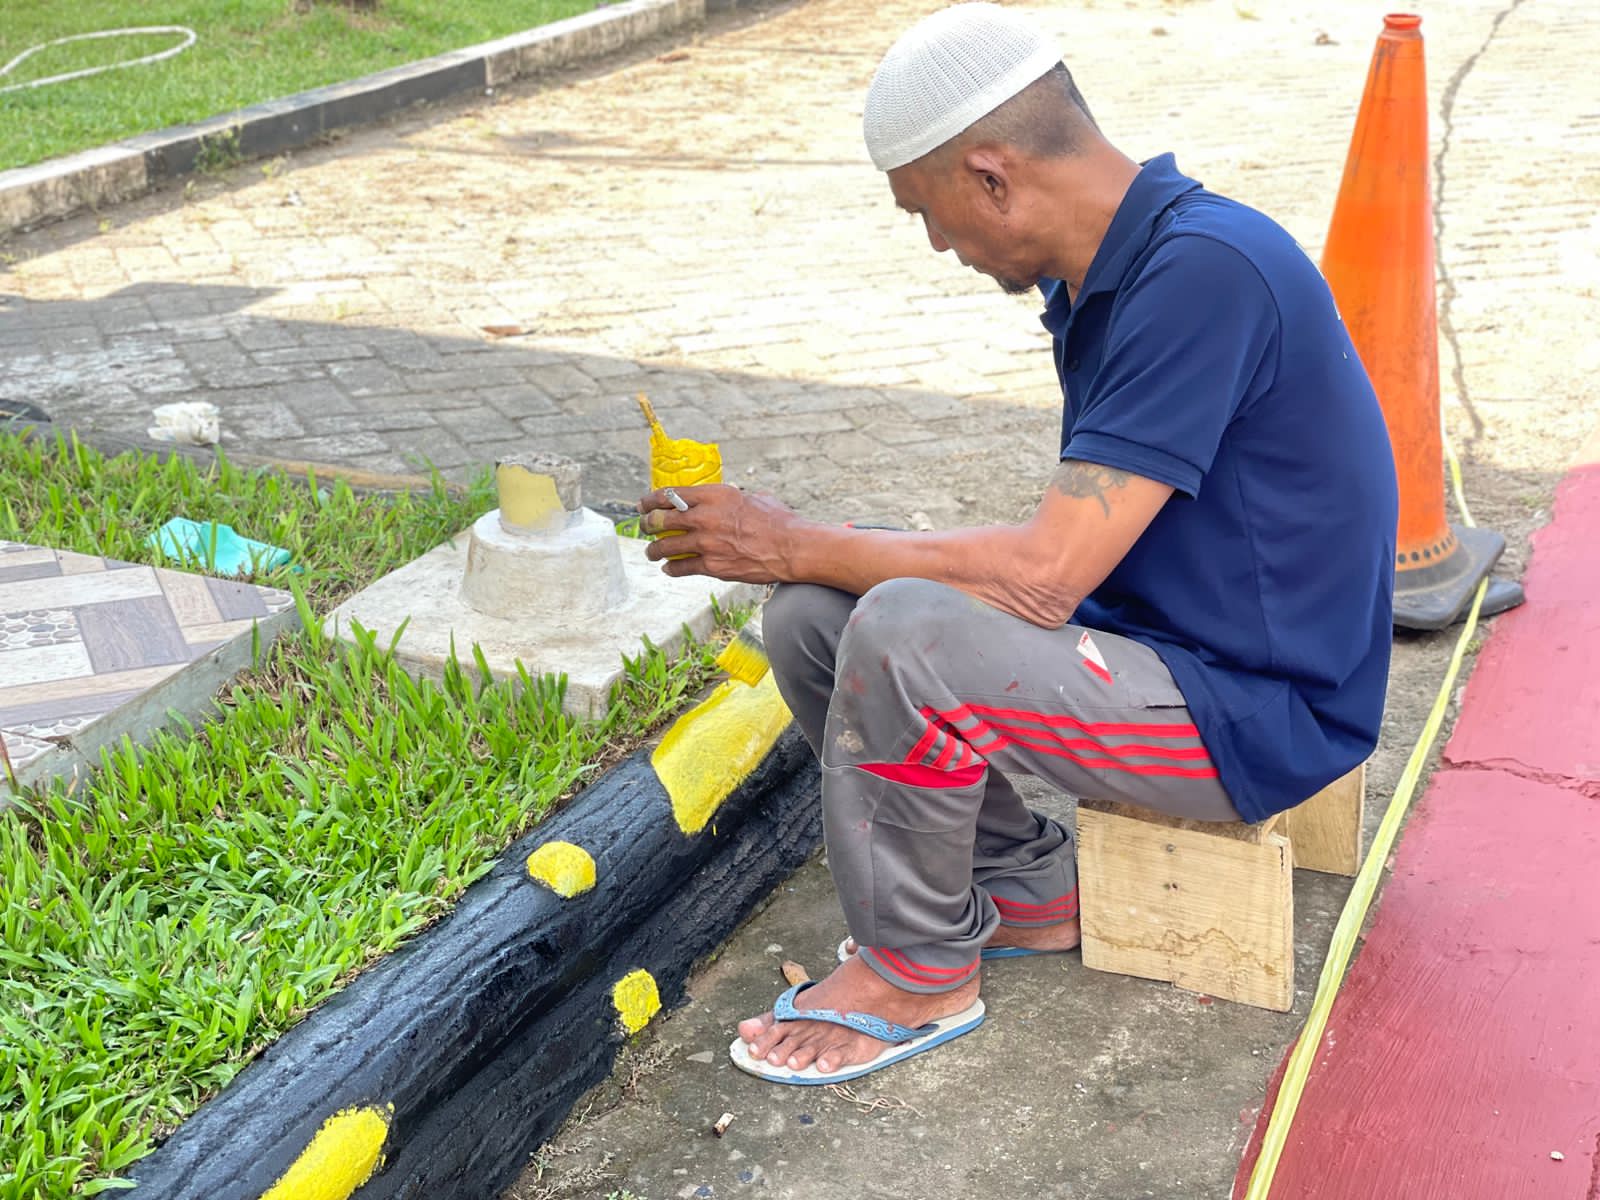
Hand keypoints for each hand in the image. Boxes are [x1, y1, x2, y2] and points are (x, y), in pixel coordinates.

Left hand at [637, 484, 797, 581]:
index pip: (671, 494)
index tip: (644, 504)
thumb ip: (731, 500)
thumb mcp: (752, 498)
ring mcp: (706, 543)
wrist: (790, 548)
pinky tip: (668, 568)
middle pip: (662, 519)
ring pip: (666, 546)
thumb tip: (724, 501)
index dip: (651, 500)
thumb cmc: (777, 521)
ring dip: (654, 549)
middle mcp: (705, 517)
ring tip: (651, 552)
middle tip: (644, 526)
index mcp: (715, 495)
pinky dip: (672, 568)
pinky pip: (682, 567)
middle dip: (648, 524)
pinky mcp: (711, 566)